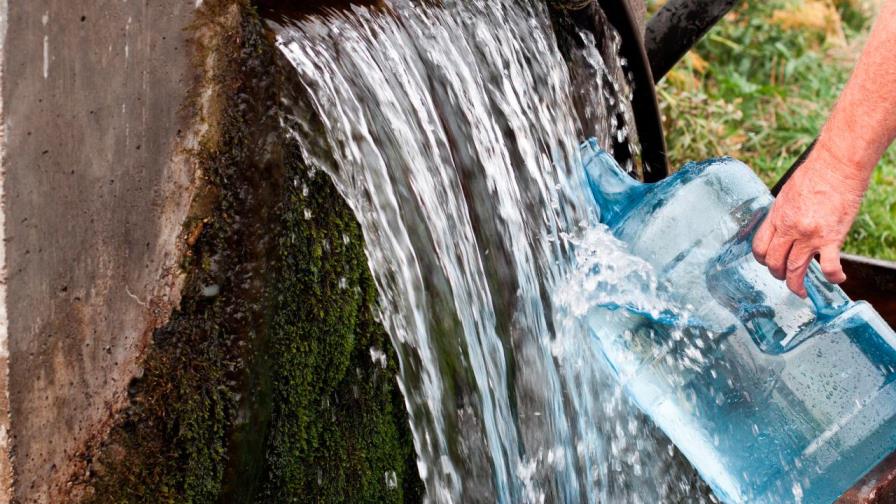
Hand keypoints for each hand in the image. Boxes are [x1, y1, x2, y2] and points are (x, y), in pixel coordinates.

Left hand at [752, 143, 867, 296]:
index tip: (769, 263)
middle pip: (774, 262)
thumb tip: (781, 226)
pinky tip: (837, 280)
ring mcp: (809, 236)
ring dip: (796, 284)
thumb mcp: (787, 194)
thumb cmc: (814, 175)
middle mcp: (789, 229)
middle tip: (785, 278)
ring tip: (800, 291)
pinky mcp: (831, 238)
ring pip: (795, 270)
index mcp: (776, 217)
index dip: (762, 260)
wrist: (837, 166)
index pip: (760, 247)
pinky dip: (833, 277)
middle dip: (777, 274)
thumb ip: (783, 214)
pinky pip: (829, 266)